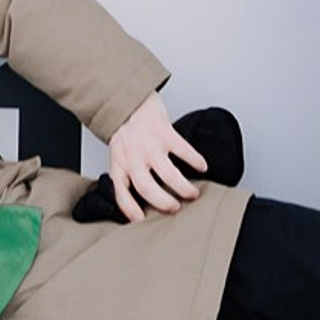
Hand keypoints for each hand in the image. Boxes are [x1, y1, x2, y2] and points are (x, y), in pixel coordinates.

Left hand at [103, 93, 206, 222]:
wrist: (128, 99)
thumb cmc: (125, 131)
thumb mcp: (118, 155)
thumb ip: (125, 175)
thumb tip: (136, 202)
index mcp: (119, 164)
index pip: (121, 193)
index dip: (130, 210)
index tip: (142, 220)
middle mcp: (133, 156)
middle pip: (147, 188)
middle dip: (164, 203)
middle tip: (175, 207)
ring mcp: (149, 144)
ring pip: (168, 174)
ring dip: (183, 187)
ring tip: (192, 193)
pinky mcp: (164, 131)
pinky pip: (183, 150)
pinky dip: (195, 160)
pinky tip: (201, 166)